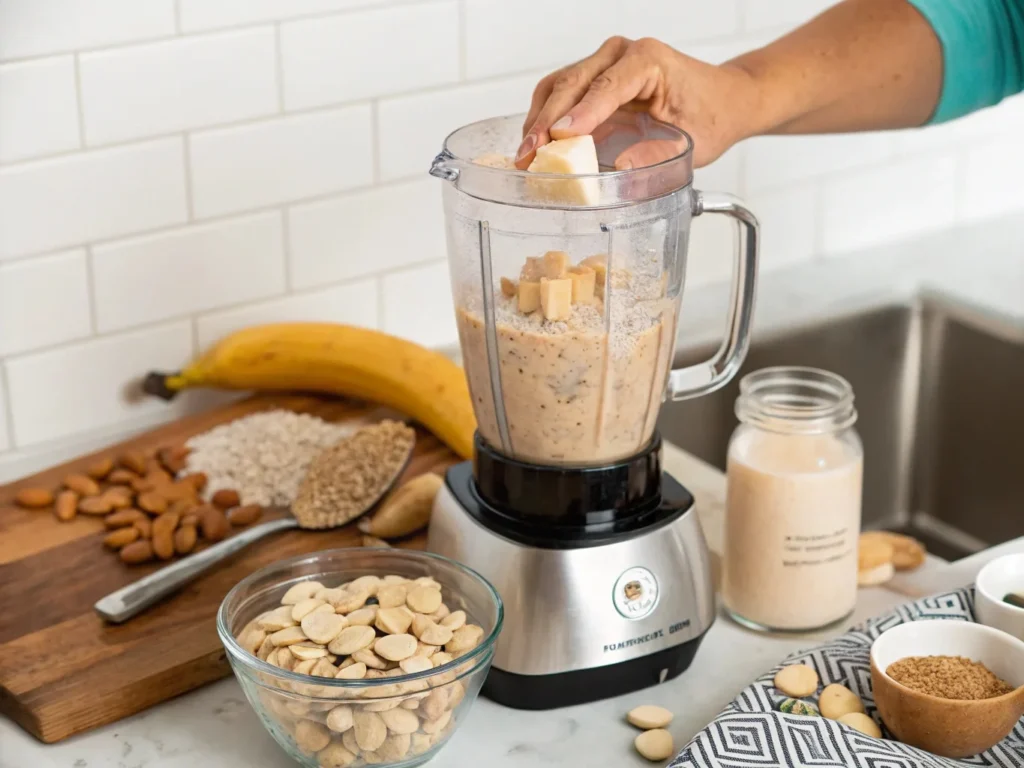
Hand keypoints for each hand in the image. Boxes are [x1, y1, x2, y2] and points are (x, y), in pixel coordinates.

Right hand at [516, 37, 760, 169]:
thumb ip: (655, 155)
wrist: (721, 99)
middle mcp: (622, 53)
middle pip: (572, 83)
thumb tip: (620, 170)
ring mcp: (605, 62)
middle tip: (529, 155)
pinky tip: (535, 144)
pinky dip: (544, 118)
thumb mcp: (691, 143)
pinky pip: (560, 93)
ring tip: (525, 155)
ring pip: (558, 86)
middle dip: (546, 122)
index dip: (580, 114)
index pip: (606, 87)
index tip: (558, 138)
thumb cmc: (710, 115)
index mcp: (648, 60)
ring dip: (537, 120)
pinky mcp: (595, 79)